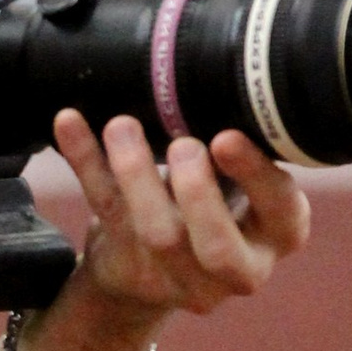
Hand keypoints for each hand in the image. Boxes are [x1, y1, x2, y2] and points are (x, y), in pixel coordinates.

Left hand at [23, 111, 310, 350]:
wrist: (151, 271)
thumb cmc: (215, 206)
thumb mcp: (244, 181)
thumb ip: (243, 148)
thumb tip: (228, 75)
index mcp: (276, 236)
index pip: (282, 213)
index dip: (256, 178)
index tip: (226, 138)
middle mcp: (235, 268)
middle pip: (217, 247)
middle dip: (197, 193)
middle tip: (182, 145)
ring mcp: (178, 275)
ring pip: (158, 234)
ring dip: (137, 174)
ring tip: (123, 126)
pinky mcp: (126, 261)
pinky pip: (105, 208)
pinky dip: (85, 160)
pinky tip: (69, 122)